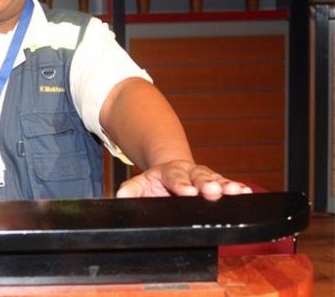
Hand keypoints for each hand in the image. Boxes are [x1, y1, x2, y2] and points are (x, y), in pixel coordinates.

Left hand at [116, 160, 252, 200]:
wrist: (170, 171)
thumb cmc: (155, 182)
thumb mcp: (140, 184)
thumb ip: (131, 190)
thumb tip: (121, 197)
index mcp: (169, 172)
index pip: (174, 177)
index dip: (181, 184)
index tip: (186, 191)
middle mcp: (189, 172)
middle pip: (199, 176)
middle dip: (207, 183)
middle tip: (213, 190)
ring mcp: (204, 176)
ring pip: (216, 179)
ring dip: (226, 185)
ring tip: (238, 191)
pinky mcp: (216, 183)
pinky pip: (227, 185)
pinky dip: (237, 188)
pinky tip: (248, 192)